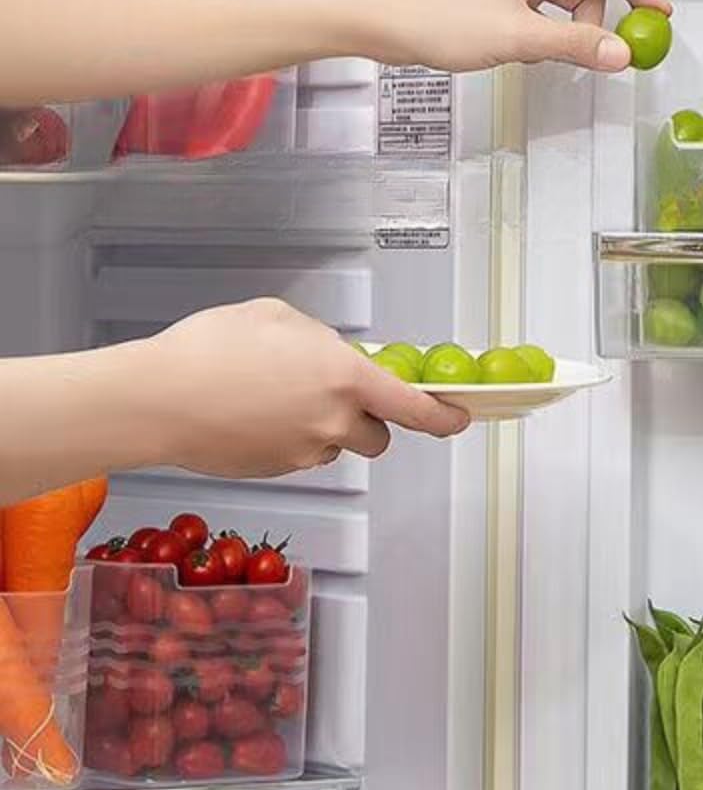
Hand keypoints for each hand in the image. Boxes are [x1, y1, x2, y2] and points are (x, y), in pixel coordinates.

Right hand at [132, 299, 468, 477]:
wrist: (156, 398)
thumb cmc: (211, 348)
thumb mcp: (278, 318)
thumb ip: (321, 341)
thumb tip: (334, 355)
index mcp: (346, 378)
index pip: (415, 408)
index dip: (444, 416)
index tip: (459, 417)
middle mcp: (334, 422)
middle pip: (377, 435)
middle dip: (366, 419)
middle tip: (332, 393)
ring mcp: (305, 453)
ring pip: (335, 446)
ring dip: (324, 428)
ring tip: (275, 397)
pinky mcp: (277, 471)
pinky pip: (300, 455)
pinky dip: (290, 438)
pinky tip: (253, 414)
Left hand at [369, 0, 669, 75]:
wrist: (387, 25)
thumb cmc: (436, 16)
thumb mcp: (517, 36)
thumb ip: (574, 45)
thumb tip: (620, 54)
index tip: (661, 10)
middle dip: (608, 12)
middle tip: (629, 41)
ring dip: (578, 27)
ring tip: (569, 53)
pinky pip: (549, 9)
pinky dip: (556, 31)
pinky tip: (545, 51)